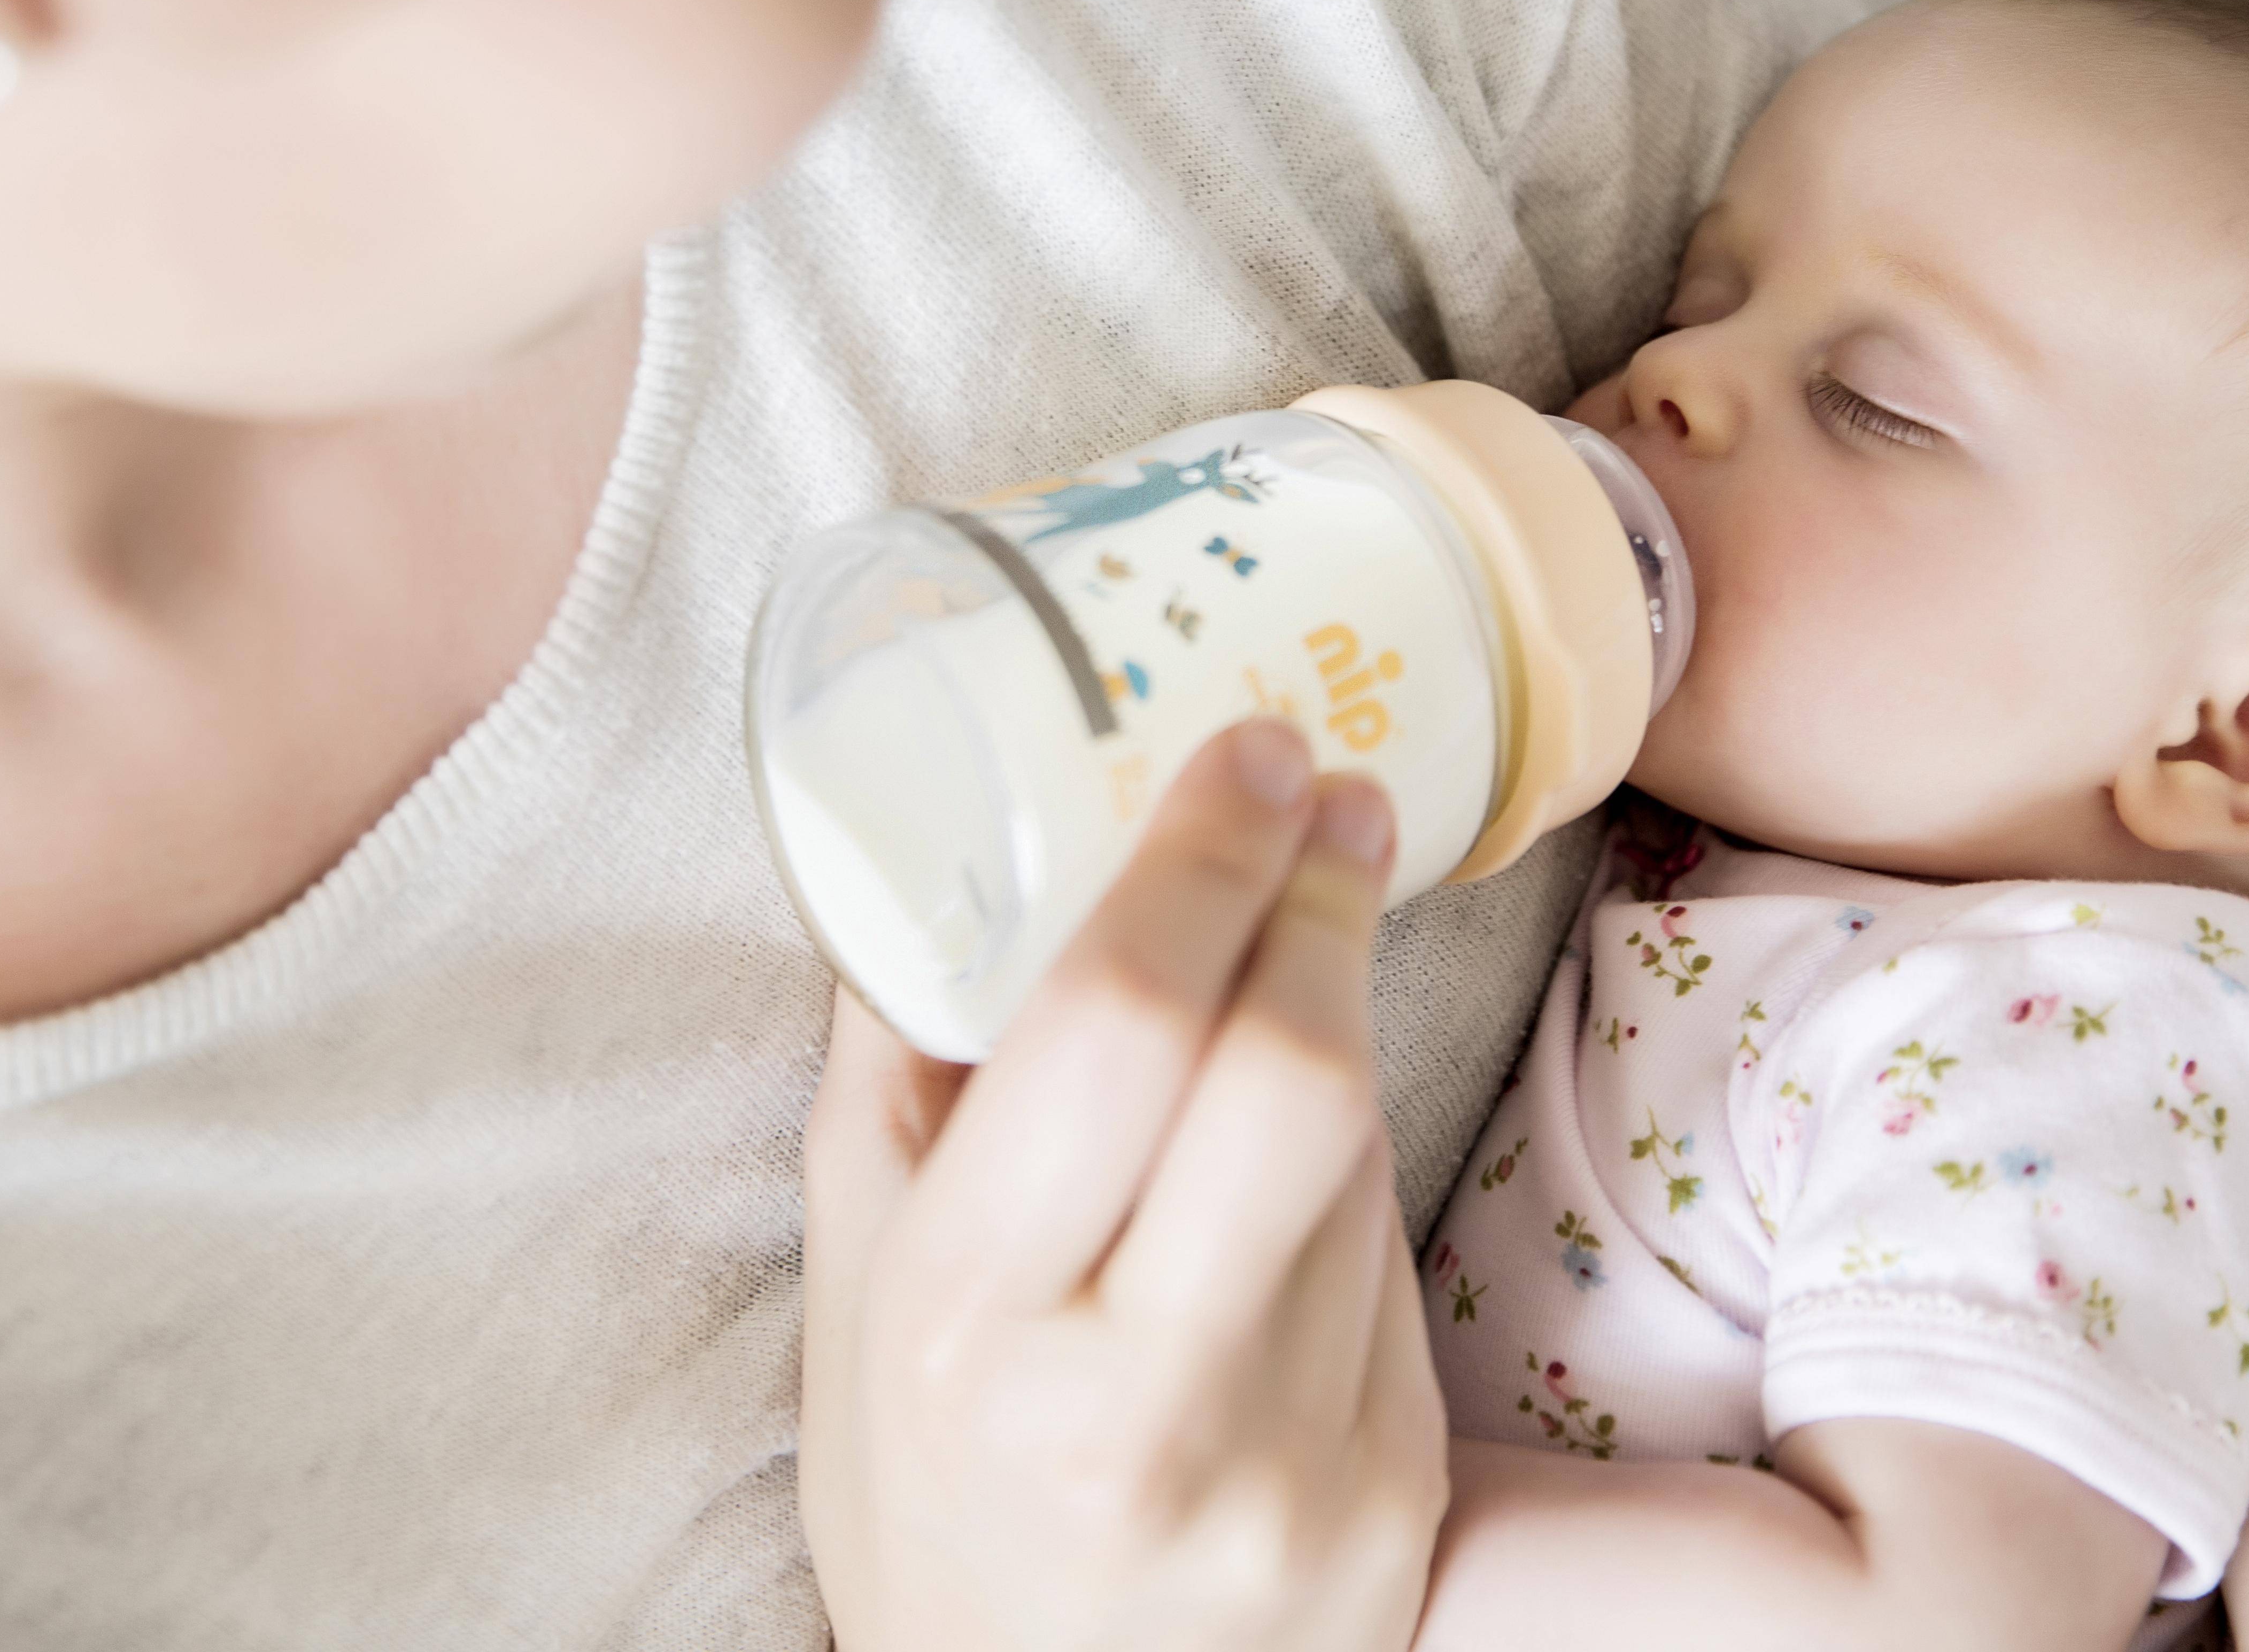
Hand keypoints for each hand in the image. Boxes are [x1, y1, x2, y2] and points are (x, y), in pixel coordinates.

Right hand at [799, 719, 1449, 1651]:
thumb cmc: (927, 1504)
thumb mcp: (855, 1311)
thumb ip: (890, 1093)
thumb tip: (928, 869)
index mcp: (966, 1324)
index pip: (1115, 1028)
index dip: (1200, 858)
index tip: (1254, 744)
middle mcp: (1130, 1400)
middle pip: (1287, 1074)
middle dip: (1319, 900)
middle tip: (1333, 793)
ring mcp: (1285, 1464)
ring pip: (1358, 1156)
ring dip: (1331, 1028)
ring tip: (1283, 976)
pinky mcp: (1391, 1500)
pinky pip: (1393, 1268)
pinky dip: (1351, 1177)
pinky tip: (1295, 1162)